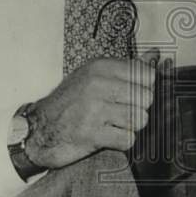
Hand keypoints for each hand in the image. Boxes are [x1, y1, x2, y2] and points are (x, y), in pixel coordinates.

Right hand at [25, 49, 158, 169]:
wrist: (38, 129)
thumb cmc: (70, 102)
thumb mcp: (95, 76)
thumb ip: (129, 67)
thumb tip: (156, 54)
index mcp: (100, 67)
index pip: (148, 75)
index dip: (145, 88)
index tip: (131, 95)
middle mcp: (97, 85)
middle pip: (146, 98)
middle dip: (138, 109)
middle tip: (119, 112)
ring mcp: (94, 109)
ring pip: (140, 119)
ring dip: (130, 126)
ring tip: (112, 124)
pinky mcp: (91, 134)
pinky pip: (128, 139)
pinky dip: (121, 142)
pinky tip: (106, 136)